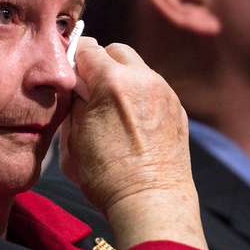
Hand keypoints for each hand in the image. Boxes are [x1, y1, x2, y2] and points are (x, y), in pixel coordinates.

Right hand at [59, 37, 206, 249]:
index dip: (74, 59)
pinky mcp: (178, 108)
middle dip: (101, 64)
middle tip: (91, 88)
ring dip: (123, 79)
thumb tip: (77, 89)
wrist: (151, 201)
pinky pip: (154, 89)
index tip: (70, 74)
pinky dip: (141, 96)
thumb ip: (74, 104)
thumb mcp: (73, 139)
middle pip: (116, 51)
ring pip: (138, 69)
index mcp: (112, 82)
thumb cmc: (107, 176)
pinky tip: (134, 122)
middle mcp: (143, 79)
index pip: (87, 48)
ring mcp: (165, 92)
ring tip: (114, 108)